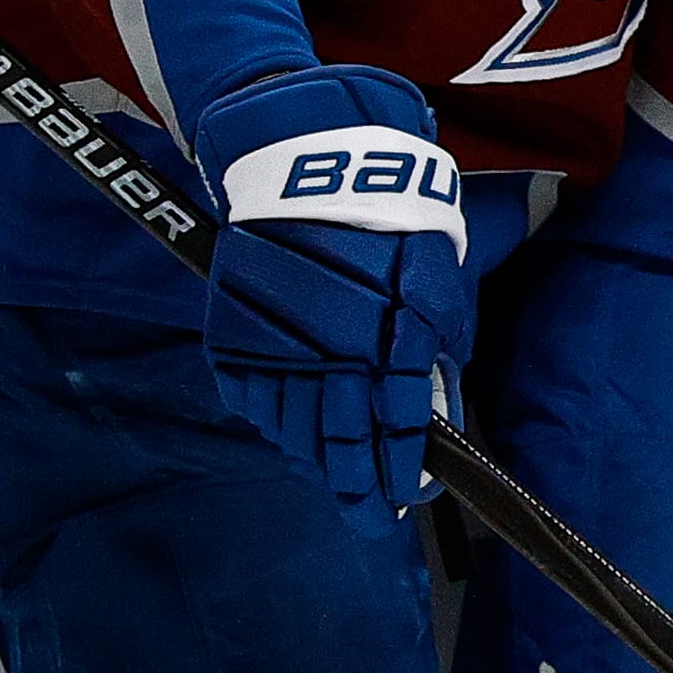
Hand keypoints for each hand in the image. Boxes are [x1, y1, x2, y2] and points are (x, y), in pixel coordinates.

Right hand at [197, 66, 492, 515]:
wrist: (307, 156)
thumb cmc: (389, 209)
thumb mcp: (436, 273)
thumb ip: (437, 345)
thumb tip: (435, 410)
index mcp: (390, 336)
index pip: (397, 429)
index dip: (400, 473)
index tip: (406, 500)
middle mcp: (331, 351)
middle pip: (340, 444)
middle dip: (356, 486)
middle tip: (368, 516)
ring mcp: (277, 347)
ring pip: (294, 431)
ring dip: (316, 457)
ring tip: (335, 472)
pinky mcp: (234, 336)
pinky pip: (255, 401)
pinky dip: (276, 419)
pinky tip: (295, 427)